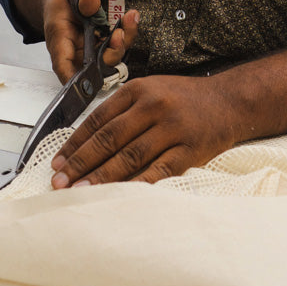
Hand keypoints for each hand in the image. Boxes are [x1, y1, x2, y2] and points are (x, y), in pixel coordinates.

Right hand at [41, 0, 139, 84]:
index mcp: (59, 41)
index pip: (64, 66)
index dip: (75, 78)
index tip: (89, 81)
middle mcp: (76, 51)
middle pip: (95, 66)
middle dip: (112, 52)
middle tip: (119, 32)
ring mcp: (92, 51)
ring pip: (111, 58)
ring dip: (124, 41)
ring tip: (129, 18)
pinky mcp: (104, 46)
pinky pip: (118, 46)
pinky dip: (127, 33)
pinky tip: (130, 18)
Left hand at [50, 74, 239, 187]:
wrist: (229, 100)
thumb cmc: (184, 98)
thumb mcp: (150, 90)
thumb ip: (122, 110)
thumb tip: (86, 142)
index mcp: (138, 90)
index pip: (97, 119)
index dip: (74, 143)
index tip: (57, 163)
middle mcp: (153, 105)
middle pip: (109, 138)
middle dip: (80, 163)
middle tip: (60, 182)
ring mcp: (172, 127)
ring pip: (129, 155)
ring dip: (102, 176)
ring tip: (81, 192)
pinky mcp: (190, 149)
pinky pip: (159, 170)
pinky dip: (137, 184)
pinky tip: (120, 196)